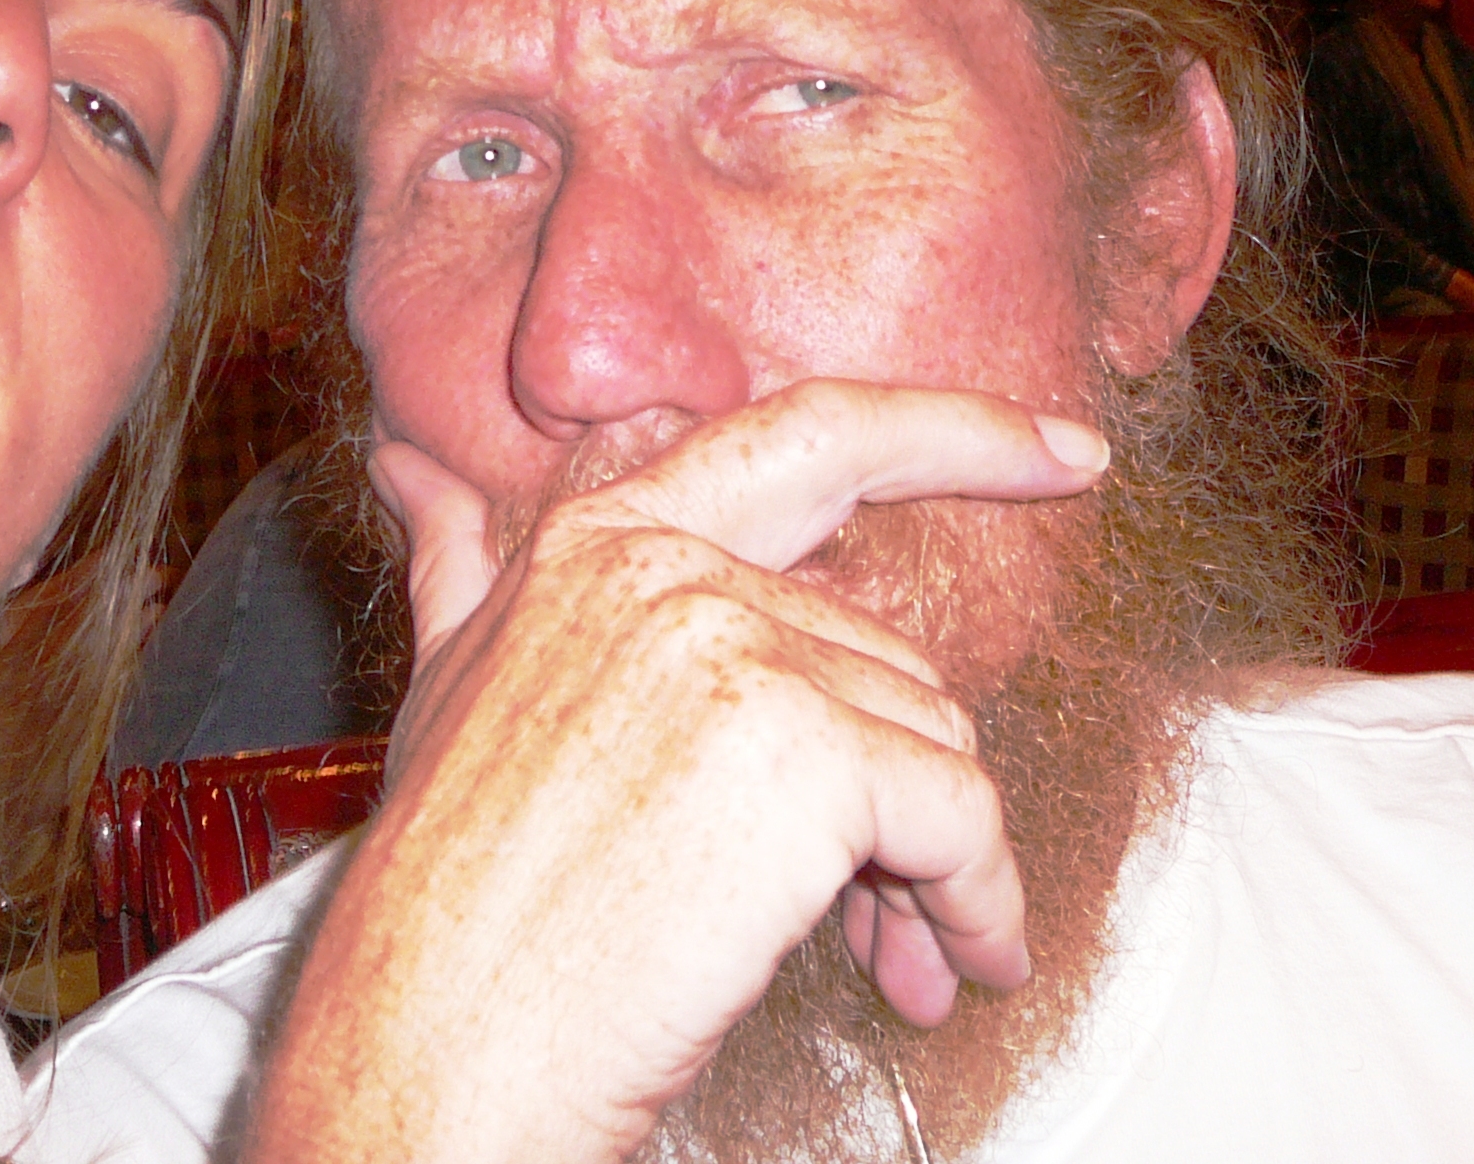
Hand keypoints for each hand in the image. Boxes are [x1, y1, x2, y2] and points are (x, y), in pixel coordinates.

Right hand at [247, 381, 1107, 1163]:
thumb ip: (460, 565)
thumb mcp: (444, 687)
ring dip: (931, 860)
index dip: (948, 431)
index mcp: (597, 541)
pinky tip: (946, 964)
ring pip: (928, 734)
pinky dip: (977, 900)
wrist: (430, 1043)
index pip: (808, 439)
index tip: (1060, 451)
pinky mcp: (799, 748)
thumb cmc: (445, 892)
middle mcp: (665, 566)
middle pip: (880, 648)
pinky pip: (960, 816)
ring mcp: (731, 644)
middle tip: (886, 893)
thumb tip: (413, 473)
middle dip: (893, 779)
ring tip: (881, 953)